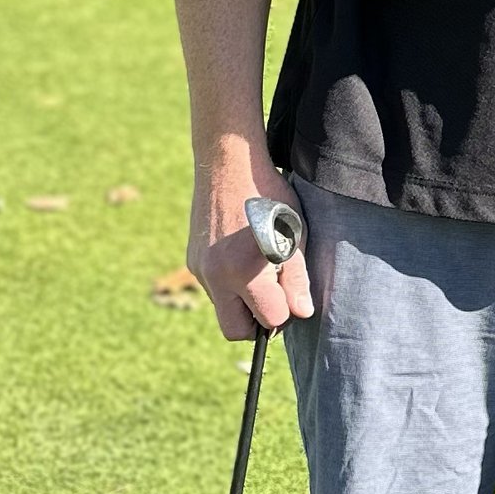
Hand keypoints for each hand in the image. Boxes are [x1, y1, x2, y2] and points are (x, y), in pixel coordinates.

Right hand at [189, 141, 315, 339]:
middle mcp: (216, 275)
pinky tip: (242, 254)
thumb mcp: (295, 234)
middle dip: (256, 322)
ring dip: (242, 300)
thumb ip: (297, 279)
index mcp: (244, 271)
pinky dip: (230, 283)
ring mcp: (200, 269)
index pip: (268, 321)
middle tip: (273, 295)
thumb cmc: (269, 195)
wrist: (228, 163)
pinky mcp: (193, 260)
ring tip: (259, 266)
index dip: (285, 313)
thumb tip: (301, 313)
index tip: (291, 294)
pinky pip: (213, 288)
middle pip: (235, 330)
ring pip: (223, 308)